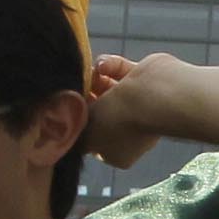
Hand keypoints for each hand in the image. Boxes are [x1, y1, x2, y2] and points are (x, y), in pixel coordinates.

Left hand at [77, 52, 172, 169]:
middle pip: (98, 111)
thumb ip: (75, 135)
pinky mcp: (142, 79)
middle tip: (74, 90)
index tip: (67, 113)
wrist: (153, 95)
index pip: (93, 138)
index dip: (80, 125)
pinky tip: (102, 66)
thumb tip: (65, 128)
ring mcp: (137, 103)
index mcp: (119, 151)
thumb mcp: (88, 136)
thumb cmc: (118, 122)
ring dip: (95, 80)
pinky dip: (109, 66)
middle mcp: (129, 129)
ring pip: (107, 89)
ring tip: (89, 74)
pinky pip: (118, 70)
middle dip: (86, 99)